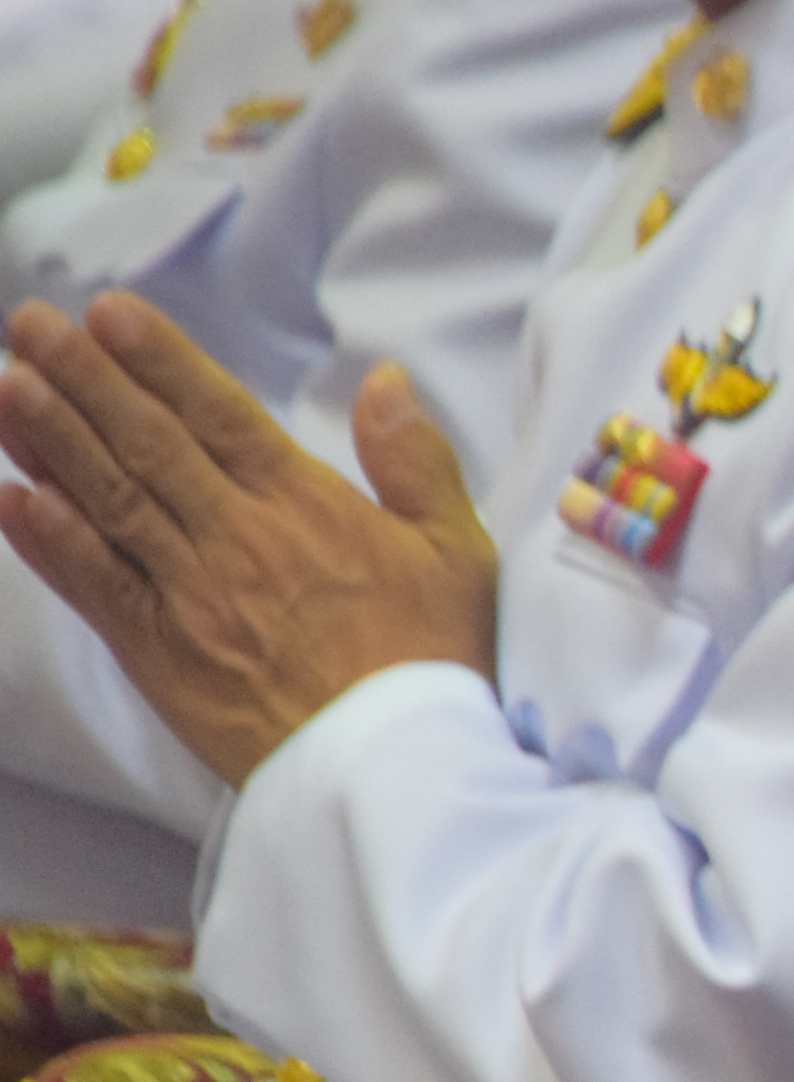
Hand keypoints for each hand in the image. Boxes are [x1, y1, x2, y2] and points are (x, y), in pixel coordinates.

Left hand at [0, 294, 498, 784]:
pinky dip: (48, 541)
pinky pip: (93, 586)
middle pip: (147, 443)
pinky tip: (12, 497)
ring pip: (109, 500)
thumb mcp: (459, 553)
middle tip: (32, 325)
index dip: (160, 359)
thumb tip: (385, 381)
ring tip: (6, 386)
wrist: (396, 769)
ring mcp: (191, 596)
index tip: (110, 313)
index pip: (219, 414)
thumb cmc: (438, 663)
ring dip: (50, 440)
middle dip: (84, 378)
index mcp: (308, 506)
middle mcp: (237, 539)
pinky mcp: (162, 655)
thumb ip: (416, 462)